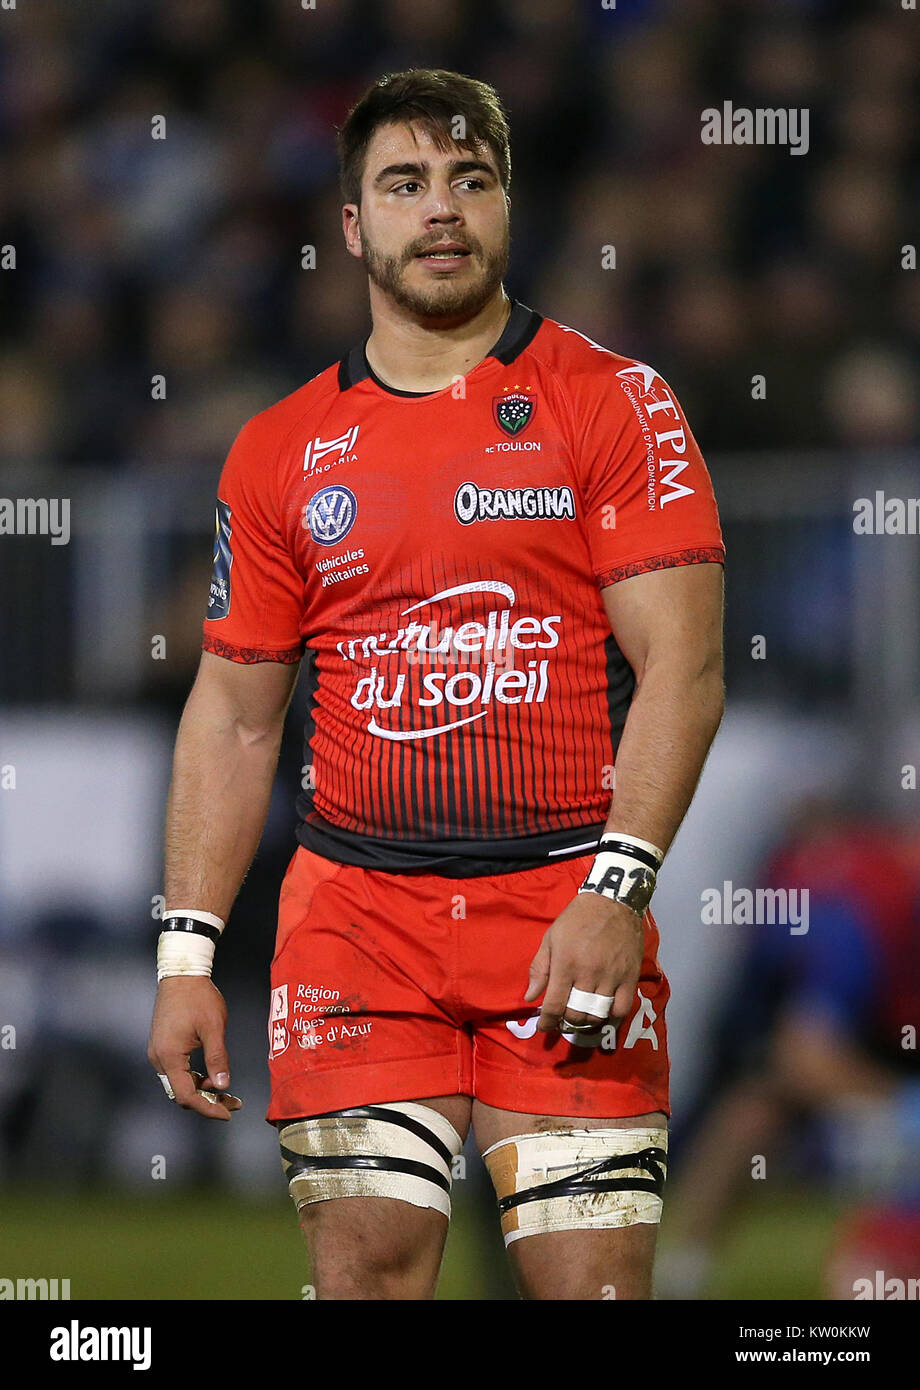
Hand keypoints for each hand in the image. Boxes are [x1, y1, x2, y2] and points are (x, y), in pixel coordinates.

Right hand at [147, 976, 241, 1120]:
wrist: (182, 974)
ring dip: (201, 1090)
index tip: (228, 1113)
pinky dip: (194, 1077)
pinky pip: (177, 1071)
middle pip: (181, 1093)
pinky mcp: (162, 1046)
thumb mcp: (214, 1028)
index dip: (208, 1108)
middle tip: (233, 1103)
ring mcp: (158, 1052)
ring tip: (226, 1091)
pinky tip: (212, 1075)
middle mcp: (159, 1058)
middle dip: (207, 1101)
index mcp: (170, 1056)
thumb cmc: (198, 997)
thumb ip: (218, 1058)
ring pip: (179, 1083)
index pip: (187, 1096)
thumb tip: (223, 1086)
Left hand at [524, 892, 644, 1032]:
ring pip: (597, 1014)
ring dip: (586, 1021)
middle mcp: (588, 974)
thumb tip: (530, 997)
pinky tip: (603, 1011)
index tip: (544, 1028)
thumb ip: (540, 969)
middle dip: (566, 1022)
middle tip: (563, 1018)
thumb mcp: (551, 938)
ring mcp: (611, 977)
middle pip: (576, 1014)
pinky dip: (611, 1016)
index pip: (555, 1005)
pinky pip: (622, 1008)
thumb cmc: (576, 919)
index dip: (547, 1022)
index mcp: (566, 964)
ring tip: (581, 1015)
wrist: (612, 902)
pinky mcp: (629, 977)